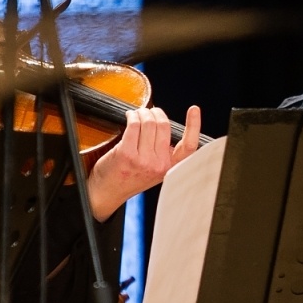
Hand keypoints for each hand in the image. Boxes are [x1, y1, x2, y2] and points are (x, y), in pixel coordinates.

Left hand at [88, 105, 201, 220]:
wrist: (107, 192)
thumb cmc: (130, 177)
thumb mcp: (155, 169)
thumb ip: (164, 152)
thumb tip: (163, 123)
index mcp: (169, 167)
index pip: (189, 146)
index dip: (194, 125)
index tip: (194, 110)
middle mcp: (159, 165)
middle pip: (164, 126)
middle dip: (155, 113)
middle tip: (149, 111)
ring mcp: (143, 160)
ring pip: (148, 123)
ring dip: (142, 113)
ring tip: (137, 113)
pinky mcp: (126, 153)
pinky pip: (134, 125)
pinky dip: (132, 116)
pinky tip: (130, 116)